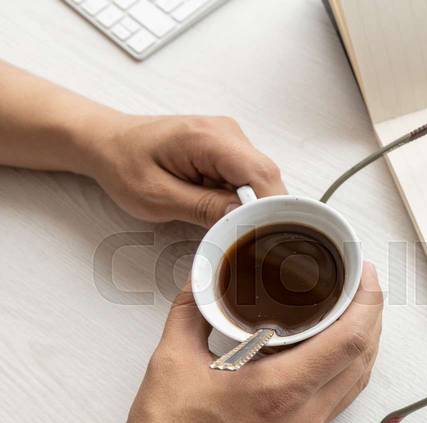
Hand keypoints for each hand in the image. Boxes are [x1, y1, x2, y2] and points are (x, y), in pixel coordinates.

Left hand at [78, 113, 286, 226]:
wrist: (108, 141)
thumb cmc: (124, 164)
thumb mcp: (157, 197)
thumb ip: (203, 208)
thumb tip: (244, 218)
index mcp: (208, 138)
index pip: (260, 173)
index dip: (269, 207)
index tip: (264, 235)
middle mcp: (227, 132)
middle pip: (267, 177)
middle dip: (261, 210)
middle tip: (243, 238)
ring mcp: (231, 138)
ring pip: (262, 180)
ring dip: (249, 205)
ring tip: (224, 222)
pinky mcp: (230, 148)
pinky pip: (249, 178)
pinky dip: (241, 198)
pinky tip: (221, 209)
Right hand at [86, 263, 380, 422]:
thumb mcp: (171, 364)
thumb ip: (191, 312)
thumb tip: (202, 279)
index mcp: (278, 391)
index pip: (349, 340)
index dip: (368, 301)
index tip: (366, 274)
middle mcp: (302, 414)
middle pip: (363, 358)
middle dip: (372, 315)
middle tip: (363, 285)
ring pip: (356, 381)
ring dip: (365, 342)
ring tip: (355, 311)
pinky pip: (339, 399)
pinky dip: (349, 368)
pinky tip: (334, 353)